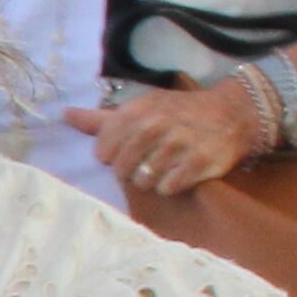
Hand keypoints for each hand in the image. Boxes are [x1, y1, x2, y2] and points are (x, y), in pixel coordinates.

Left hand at [80, 80, 272, 196]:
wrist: (232, 113)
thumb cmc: (178, 113)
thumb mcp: (141, 108)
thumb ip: (101, 119)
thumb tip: (65, 115)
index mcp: (136, 111)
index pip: (102, 151)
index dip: (112, 157)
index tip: (127, 151)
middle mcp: (155, 125)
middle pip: (121, 169)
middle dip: (131, 171)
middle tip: (149, 161)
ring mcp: (178, 144)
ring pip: (143, 181)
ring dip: (151, 180)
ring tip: (165, 167)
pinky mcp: (198, 163)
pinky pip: (167, 188)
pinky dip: (171, 186)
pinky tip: (179, 174)